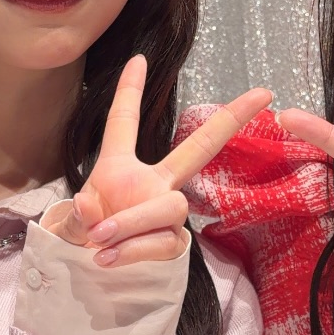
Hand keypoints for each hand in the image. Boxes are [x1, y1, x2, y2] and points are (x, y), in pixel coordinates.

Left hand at [49, 57, 271, 268]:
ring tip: (101, 238)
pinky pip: (163, 240)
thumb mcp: (70, 222)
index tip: (138, 59)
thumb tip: (91, 207)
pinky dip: (133, 248)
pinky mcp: (173, 242)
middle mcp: (153, 183)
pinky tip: (108, 258)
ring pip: (170, 206)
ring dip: (133, 221)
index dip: (130, 91)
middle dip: (231, 120)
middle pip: (197, 149)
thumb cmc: (82, 238)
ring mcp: (167, 212)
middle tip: (263, 94)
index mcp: (120, 167)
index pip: (124, 123)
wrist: (89, 275)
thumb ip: (78, 215)